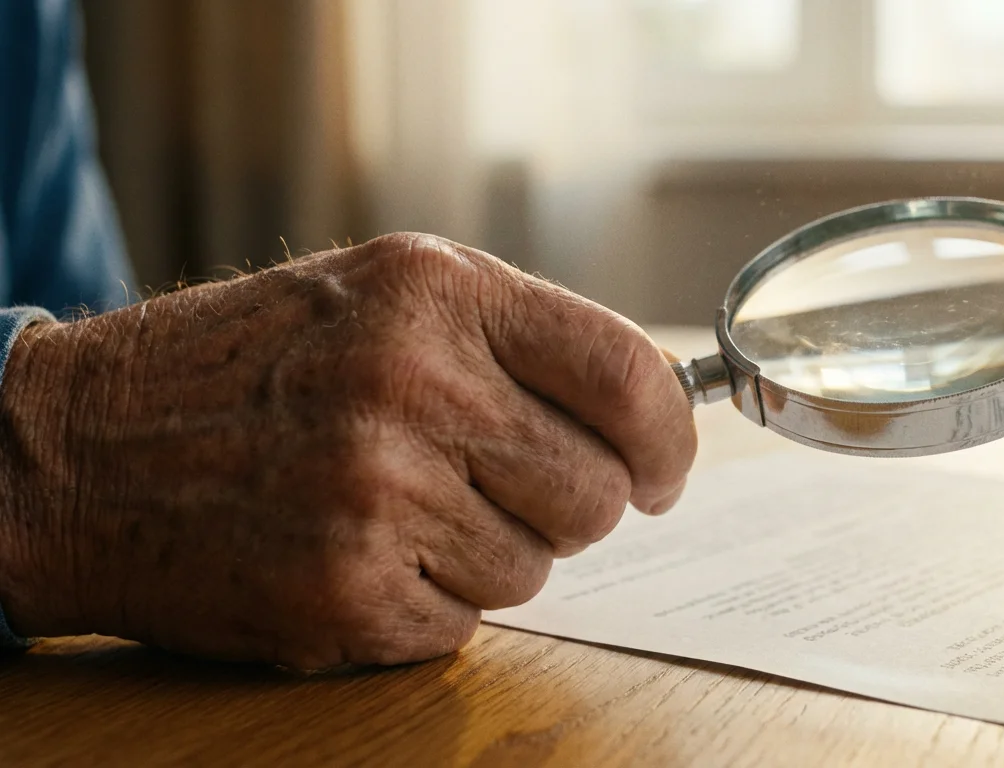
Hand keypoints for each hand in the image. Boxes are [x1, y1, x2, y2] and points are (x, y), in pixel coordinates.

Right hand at [0, 233, 695, 667]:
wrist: (81, 449)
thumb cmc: (246, 368)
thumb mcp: (379, 297)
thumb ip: (514, 342)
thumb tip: (648, 415)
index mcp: (435, 292)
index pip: (625, 372)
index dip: (668, 436)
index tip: (663, 470)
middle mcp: (410, 385)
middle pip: (593, 490)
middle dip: (566, 503)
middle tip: (495, 485)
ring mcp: (376, 495)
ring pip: (534, 567)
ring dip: (486, 553)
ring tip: (396, 508)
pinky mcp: (346, 592)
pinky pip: (464, 623)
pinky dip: (425, 602)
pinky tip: (355, 551)